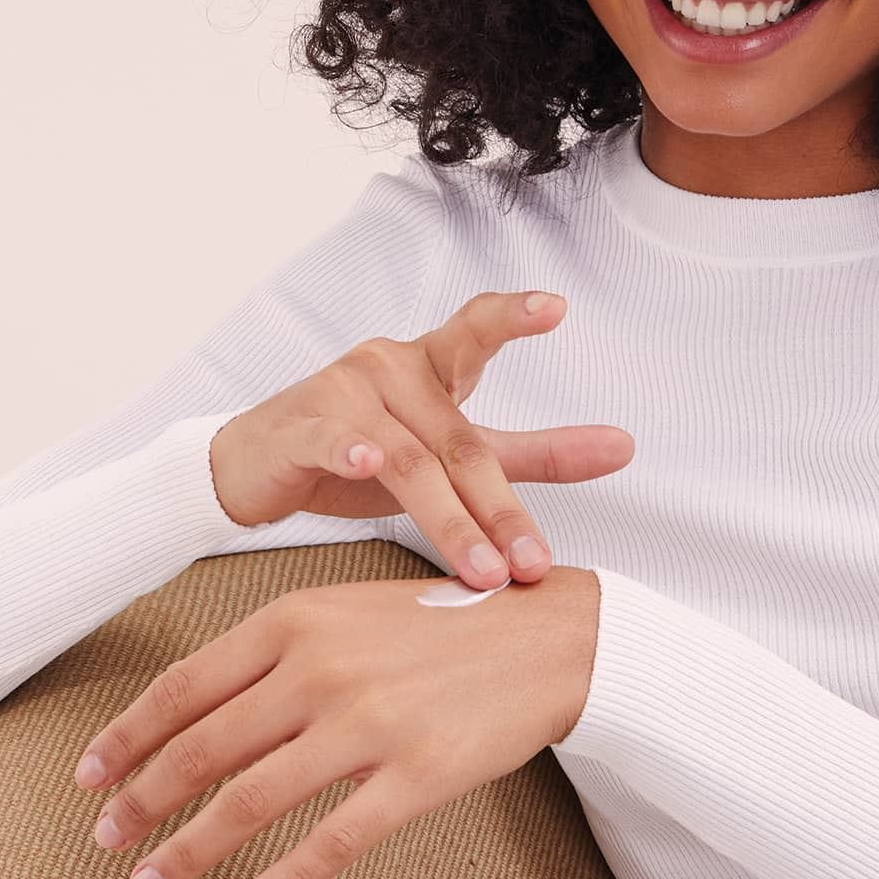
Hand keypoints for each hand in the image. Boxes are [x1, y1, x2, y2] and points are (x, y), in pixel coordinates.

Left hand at [72, 565, 600, 878]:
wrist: (547, 637)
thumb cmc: (442, 624)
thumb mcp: (349, 610)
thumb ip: (278, 649)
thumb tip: (202, 705)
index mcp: (298, 619)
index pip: (186, 686)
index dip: (128, 736)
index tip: (90, 774)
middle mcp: (322, 666)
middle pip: (204, 747)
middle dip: (141, 800)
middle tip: (105, 838)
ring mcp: (369, 722)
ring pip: (252, 800)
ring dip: (188, 850)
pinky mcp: (418, 773)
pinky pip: (334, 840)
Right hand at [208, 290, 634, 589]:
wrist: (254, 469)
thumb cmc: (360, 454)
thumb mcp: (451, 453)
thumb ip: (534, 452)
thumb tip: (624, 446)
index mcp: (429, 364)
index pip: (474, 331)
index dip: (512, 316)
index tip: (556, 306)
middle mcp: (389, 366)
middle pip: (458, 440)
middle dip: (500, 508)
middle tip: (533, 563)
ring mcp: (343, 392)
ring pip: (409, 459)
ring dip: (449, 519)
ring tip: (482, 571)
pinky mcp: (302, 426)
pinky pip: (335, 439)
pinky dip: (351, 451)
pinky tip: (367, 465)